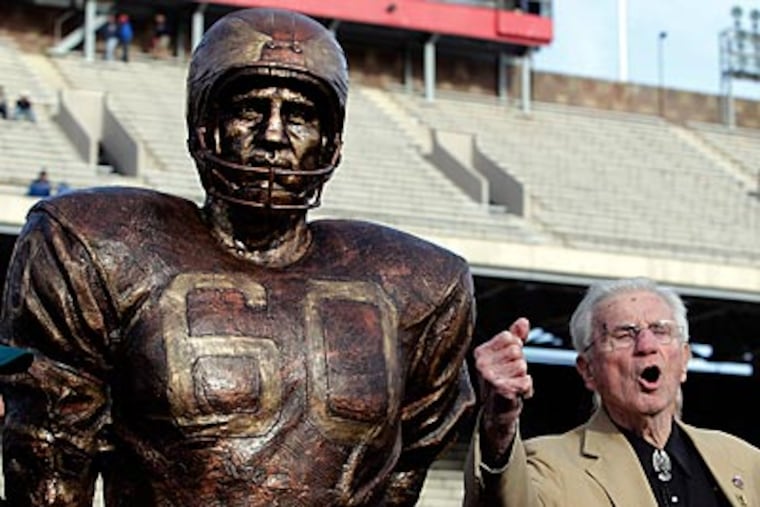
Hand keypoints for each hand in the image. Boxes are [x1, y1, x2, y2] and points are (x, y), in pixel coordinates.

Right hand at [473, 317, 533, 463]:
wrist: (496, 412)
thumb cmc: (501, 382)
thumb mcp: (506, 356)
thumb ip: (515, 336)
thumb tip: (523, 321)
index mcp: (481, 352)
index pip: (510, 338)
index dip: (515, 350)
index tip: (507, 363)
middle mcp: (481, 363)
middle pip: (517, 352)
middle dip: (519, 365)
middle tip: (510, 377)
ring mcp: (489, 377)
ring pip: (522, 366)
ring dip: (523, 378)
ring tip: (512, 385)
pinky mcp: (500, 391)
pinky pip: (525, 381)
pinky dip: (526, 389)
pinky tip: (517, 394)